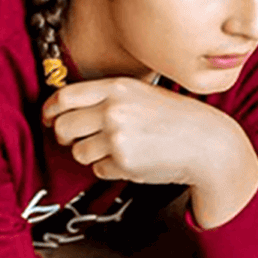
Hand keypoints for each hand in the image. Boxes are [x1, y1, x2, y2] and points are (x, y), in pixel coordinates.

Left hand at [43, 77, 255, 189]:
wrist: (207, 143)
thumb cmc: (177, 119)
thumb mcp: (142, 94)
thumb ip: (107, 97)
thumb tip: (67, 110)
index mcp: (116, 88)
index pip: (63, 98)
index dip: (50, 111)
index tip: (50, 119)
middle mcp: (113, 110)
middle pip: (64, 127)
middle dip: (66, 137)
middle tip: (76, 141)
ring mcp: (117, 137)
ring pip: (79, 152)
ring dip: (92, 155)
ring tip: (117, 150)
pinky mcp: (124, 162)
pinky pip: (99, 170)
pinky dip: (111, 169)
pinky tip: (133, 161)